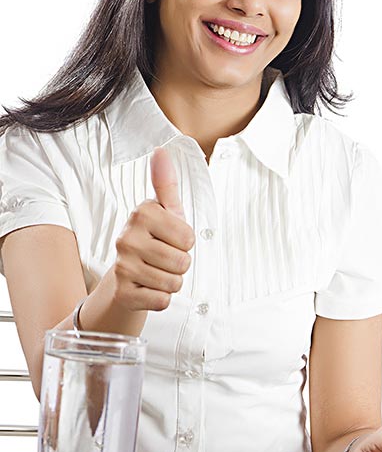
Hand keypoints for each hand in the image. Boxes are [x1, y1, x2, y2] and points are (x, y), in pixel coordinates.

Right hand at [112, 146, 194, 312]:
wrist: (125, 278)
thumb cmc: (153, 240)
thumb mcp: (164, 212)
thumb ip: (166, 183)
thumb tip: (162, 151)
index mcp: (142, 213)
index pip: (189, 238)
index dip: (186, 242)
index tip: (170, 239)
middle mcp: (127, 238)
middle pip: (183, 261)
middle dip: (180, 265)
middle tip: (163, 259)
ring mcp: (123, 266)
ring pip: (174, 282)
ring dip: (171, 282)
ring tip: (156, 273)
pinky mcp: (123, 293)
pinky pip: (162, 301)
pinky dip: (161, 298)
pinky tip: (148, 288)